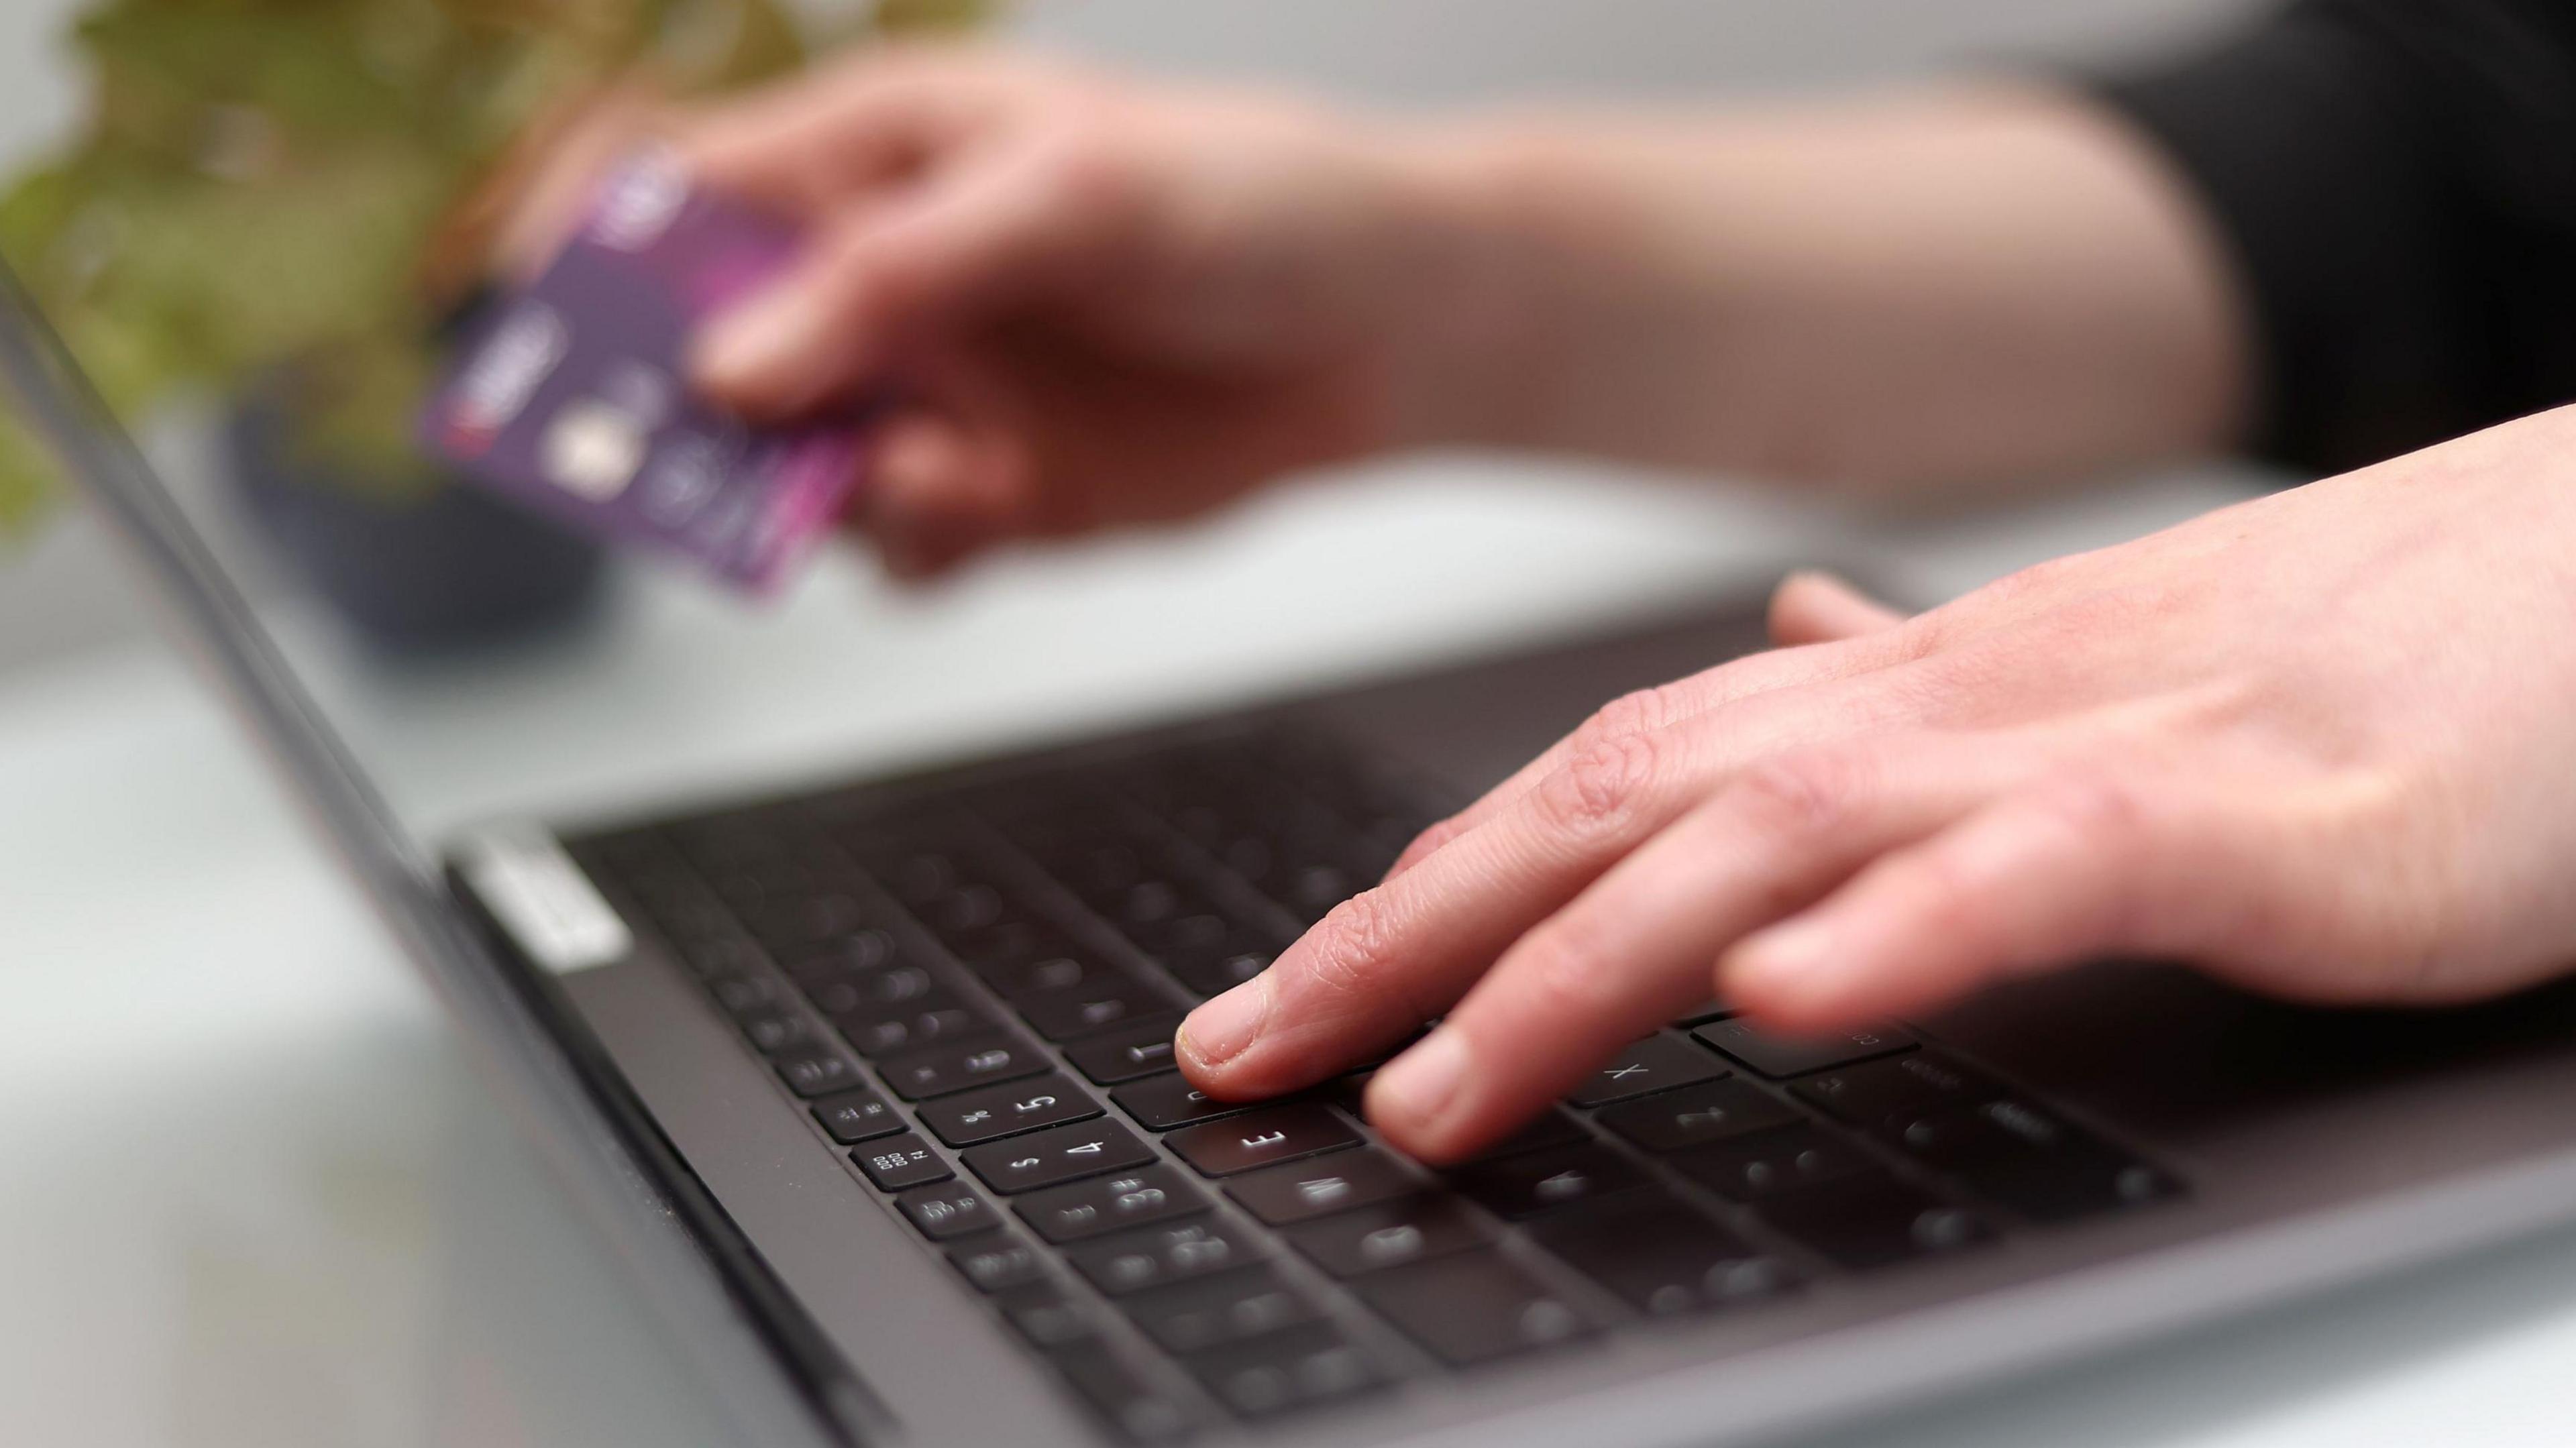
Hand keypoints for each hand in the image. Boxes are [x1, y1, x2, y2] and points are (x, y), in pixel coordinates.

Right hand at [661, 48, 1509, 577]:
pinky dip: (914, 547)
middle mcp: (875, 282)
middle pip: (698, 355)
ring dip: (818, 497)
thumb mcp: (1075, 196)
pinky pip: (891, 546)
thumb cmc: (1254, 200)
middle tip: (686, 466)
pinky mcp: (988, 489)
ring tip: (931, 474)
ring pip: (785, 473)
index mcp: (870, 157)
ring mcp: (928, 391)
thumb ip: (898, 273)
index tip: (541, 333)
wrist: (1391, 330)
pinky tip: (984, 509)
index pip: (672, 188)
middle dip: (675, 420)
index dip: (585, 253)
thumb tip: (732, 367)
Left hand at [1177, 406, 2575, 1161]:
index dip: (1417, 885)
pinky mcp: (2247, 814)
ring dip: (1583, 966)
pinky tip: (1781, 1006)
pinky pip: (2038, 867)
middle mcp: (1945, 704)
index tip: (1280, 996)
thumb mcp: (2074, 687)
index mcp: (1901, 692)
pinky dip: (1898, 934)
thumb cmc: (2340, 657)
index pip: (1600, 779)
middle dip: (1410, 936)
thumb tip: (1782, 656)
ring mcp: (2085, 748)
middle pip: (1622, 807)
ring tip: (1433, 1083)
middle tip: (1248, 1054)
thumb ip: (1908, 694)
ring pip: (1778, 841)